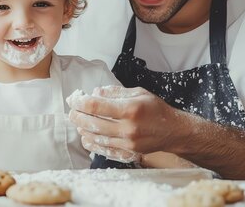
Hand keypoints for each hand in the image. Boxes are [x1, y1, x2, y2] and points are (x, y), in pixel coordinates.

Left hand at [68, 85, 184, 162]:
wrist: (173, 131)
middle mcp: (127, 128)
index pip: (96, 106)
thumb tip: (96, 93)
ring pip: (96, 137)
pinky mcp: (128, 152)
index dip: (80, 102)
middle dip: (77, 116)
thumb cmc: (156, 109)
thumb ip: (116, 92)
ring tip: (77, 121)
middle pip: (92, 123)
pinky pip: (104, 148)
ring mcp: (127, 143)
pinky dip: (92, 142)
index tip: (74, 99)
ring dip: (83, 129)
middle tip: (71, 110)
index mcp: (130, 109)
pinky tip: (86, 136)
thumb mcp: (138, 93)